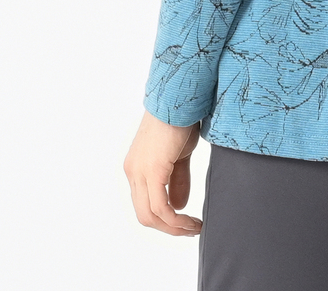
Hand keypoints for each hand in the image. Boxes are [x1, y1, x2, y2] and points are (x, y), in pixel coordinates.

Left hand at [124, 110, 204, 236]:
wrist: (180, 97)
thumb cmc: (181, 119)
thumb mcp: (179, 155)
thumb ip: (177, 180)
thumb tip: (179, 206)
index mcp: (137, 167)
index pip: (145, 203)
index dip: (165, 218)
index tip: (186, 222)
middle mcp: (133, 171)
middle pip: (145, 214)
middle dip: (169, 228)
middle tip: (191, 230)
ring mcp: (140, 172)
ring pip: (150, 215)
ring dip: (174, 227)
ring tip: (194, 228)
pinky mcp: (152, 170)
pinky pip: (161, 207)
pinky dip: (175, 220)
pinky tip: (190, 221)